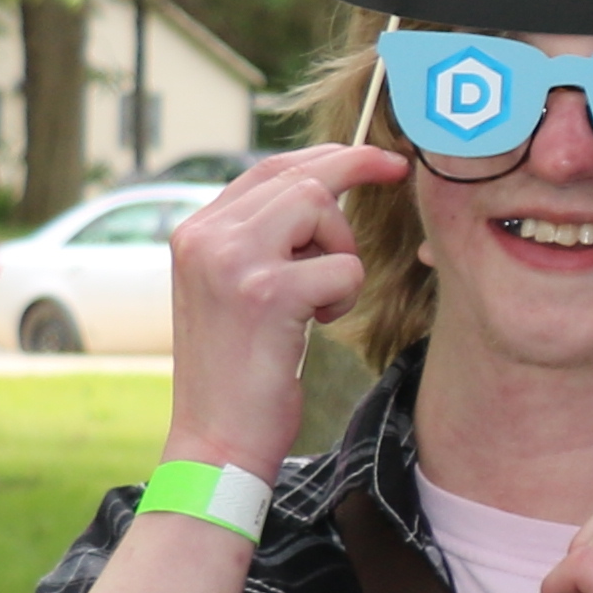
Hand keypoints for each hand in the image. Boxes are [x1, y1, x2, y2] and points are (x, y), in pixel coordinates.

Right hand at [162, 141, 401, 471]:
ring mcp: (232, 260)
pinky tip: (315, 325)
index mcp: (195, 232)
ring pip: (320, 207)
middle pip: (300, 176)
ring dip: (342, 251)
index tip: (375, 156)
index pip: (268, 168)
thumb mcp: (236, 289)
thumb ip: (261, 240)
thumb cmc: (239, 368)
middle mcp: (205, 237)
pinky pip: (342, 266)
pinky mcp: (266, 292)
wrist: (217, 437)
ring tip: (320, 299)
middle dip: (356, 174)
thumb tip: (322, 189)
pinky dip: (344, 295)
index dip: (329, 155)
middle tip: (397, 171)